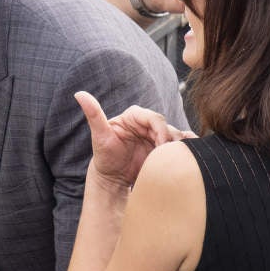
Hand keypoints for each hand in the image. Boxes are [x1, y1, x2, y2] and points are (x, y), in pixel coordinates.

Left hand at [74, 92, 190, 190]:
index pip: (153, 118)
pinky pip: (180, 144)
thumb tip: (79, 93)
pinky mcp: (163, 148)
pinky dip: (188, 147)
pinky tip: (190, 157)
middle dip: (170, 140)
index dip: (159, 130)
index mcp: (134, 116)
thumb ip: (93, 114)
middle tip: (167, 155)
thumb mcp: (99, 136)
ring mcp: (156, 136)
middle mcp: (147, 124)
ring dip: (177, 147)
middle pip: (167, 127)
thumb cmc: (103, 155)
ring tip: (173, 160)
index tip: (160, 145)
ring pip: (176, 136)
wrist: (112, 177)